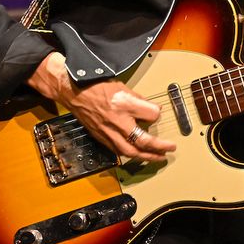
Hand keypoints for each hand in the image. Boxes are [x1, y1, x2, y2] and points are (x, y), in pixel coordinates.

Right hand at [27, 51, 175, 161]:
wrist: (74, 91)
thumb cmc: (97, 86)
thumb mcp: (123, 87)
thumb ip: (139, 100)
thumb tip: (152, 110)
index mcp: (124, 104)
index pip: (151, 114)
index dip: (157, 113)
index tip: (158, 112)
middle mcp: (117, 121)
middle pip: (141, 142)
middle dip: (158, 148)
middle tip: (169, 148)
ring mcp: (108, 131)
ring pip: (130, 151)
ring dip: (146, 156)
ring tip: (157, 157)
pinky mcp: (101, 137)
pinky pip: (118, 151)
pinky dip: (130, 155)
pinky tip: (137, 155)